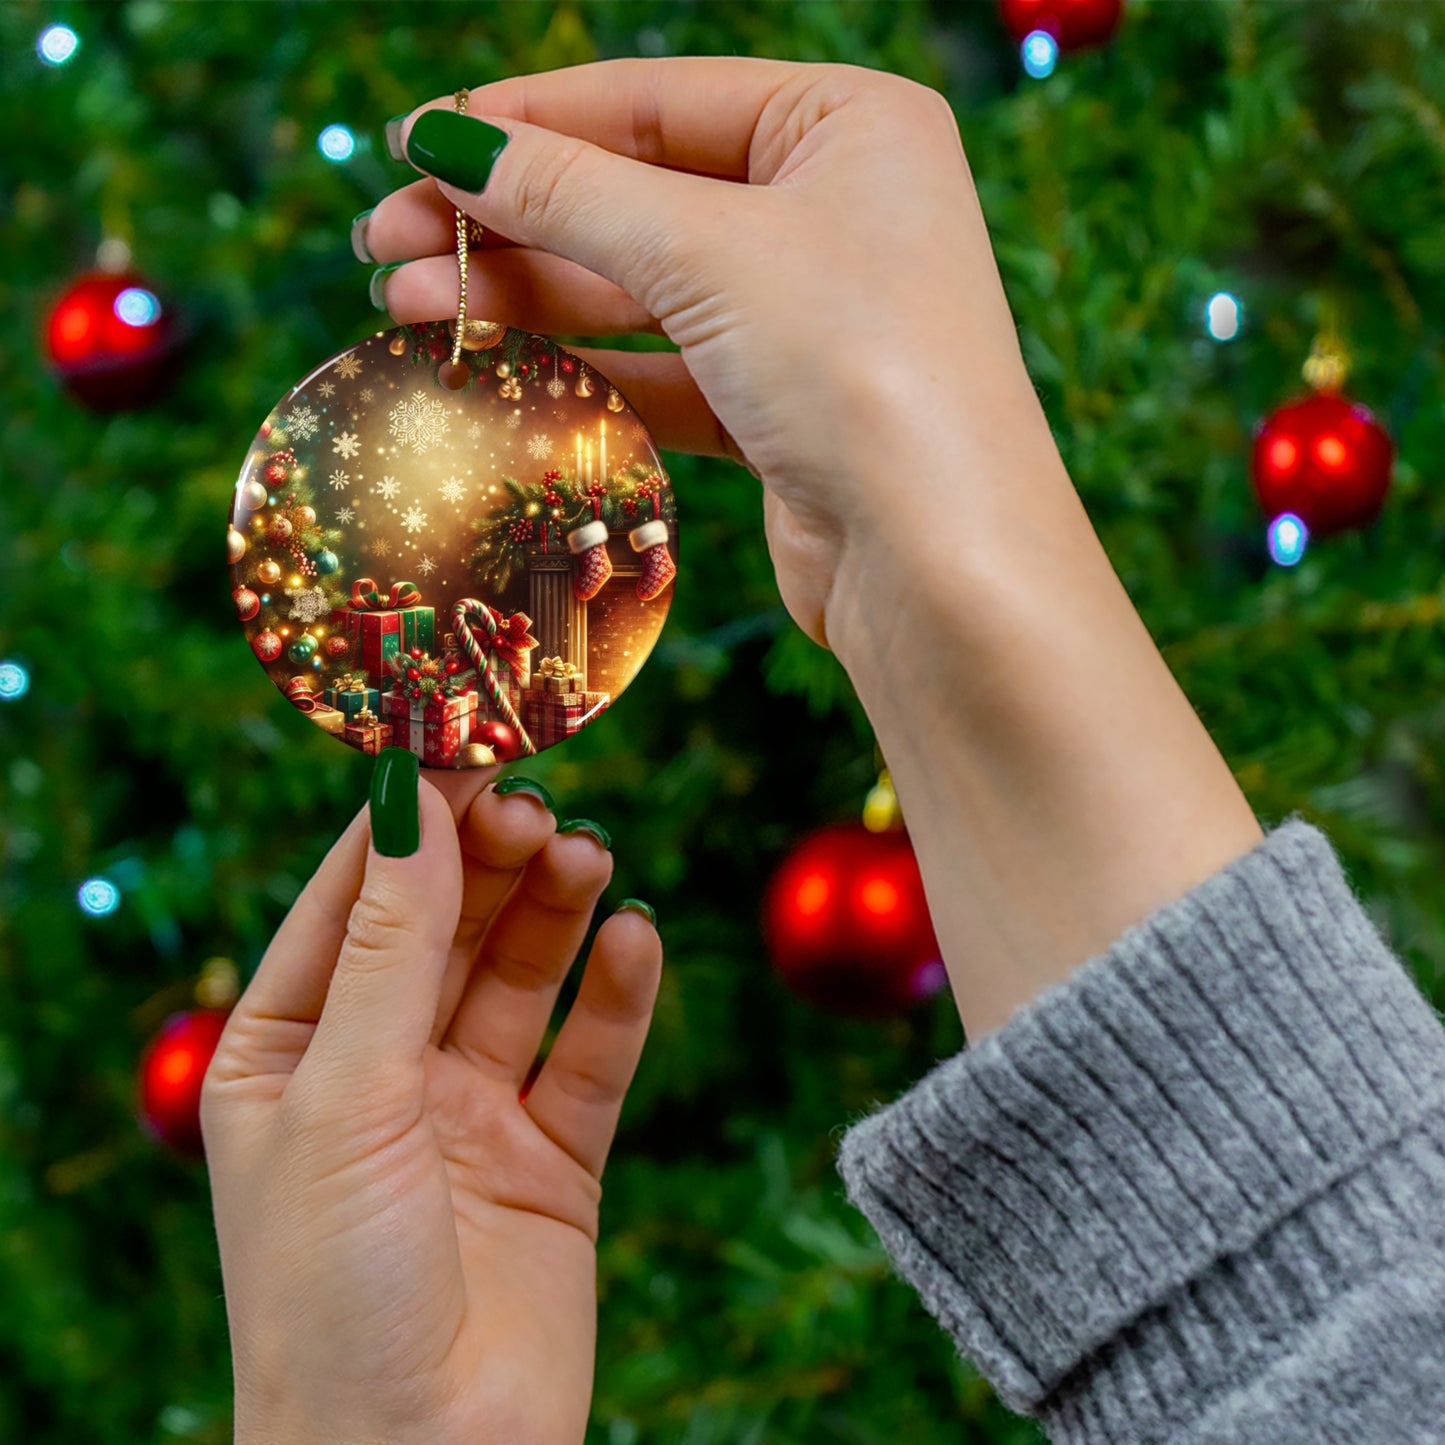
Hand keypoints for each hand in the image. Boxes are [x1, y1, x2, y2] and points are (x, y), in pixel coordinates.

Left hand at [202, 760, 661, 1444]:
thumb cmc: (331, 1292)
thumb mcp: (346, 1095)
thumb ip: (392, 947)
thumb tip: (414, 802)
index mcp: (289, 1052)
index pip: (352, 901)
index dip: (408, 821)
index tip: (466, 740)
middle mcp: (380, 1072)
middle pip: (447, 927)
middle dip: (490, 863)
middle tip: (539, 808)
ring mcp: (469, 1114)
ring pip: (522, 977)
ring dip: (555, 912)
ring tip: (589, 858)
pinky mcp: (552, 1160)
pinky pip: (591, 1055)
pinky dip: (617, 995)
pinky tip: (636, 941)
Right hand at [360, 57, 1056, 656]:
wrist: (939, 563)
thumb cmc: (858, 368)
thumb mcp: (706, 251)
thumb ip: (570, 192)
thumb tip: (447, 140)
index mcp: (847, 124)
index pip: (655, 100)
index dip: (526, 121)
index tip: (413, 143)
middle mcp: (834, 210)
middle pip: (636, 196)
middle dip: (507, 221)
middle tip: (384, 243)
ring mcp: (809, 315)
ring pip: (639, 290)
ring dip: (524, 299)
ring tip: (406, 309)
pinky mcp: (782, 409)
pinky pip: (662, 371)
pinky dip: (580, 371)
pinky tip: (491, 370)